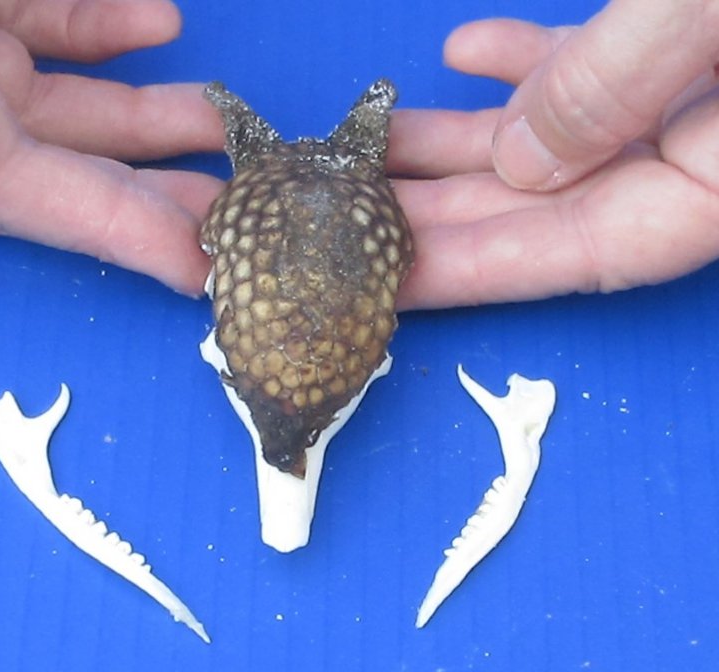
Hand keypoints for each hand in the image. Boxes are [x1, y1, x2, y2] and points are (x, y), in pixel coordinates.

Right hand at [0, 0, 224, 294]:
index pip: (48, 207)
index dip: (132, 239)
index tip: (204, 269)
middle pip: (75, 171)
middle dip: (162, 193)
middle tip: (241, 208)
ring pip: (75, 103)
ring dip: (153, 114)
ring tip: (225, 121)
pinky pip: (48, 27)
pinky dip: (102, 31)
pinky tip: (159, 23)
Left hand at [389, 2, 718, 309]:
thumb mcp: (704, 12)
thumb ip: (616, 83)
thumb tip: (519, 157)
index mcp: (710, 188)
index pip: (567, 255)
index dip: (468, 272)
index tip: (390, 283)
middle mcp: (682, 159)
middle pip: (534, 206)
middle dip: (436, 212)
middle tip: (349, 214)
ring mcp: (672, 105)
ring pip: (541, 138)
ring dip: (453, 140)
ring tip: (374, 141)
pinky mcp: (664, 48)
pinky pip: (576, 68)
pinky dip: (516, 63)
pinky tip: (458, 52)